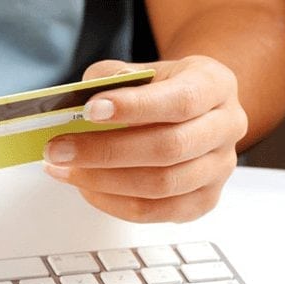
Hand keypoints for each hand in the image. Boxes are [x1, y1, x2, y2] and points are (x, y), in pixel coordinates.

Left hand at [43, 55, 247, 222]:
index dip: (133, 108)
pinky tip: (83, 186)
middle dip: (104, 151)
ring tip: (63, 168)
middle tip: (58, 148)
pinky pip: (152, 212)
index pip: (179, 101)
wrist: (196, 110)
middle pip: (167, 149)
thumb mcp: (144, 70)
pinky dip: (111, 202)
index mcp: (216, 85)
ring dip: (102, 181)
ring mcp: (218, 169)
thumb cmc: (164, 90)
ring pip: (159, 186)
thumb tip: (77, 101)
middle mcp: (226, 128)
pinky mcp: (202, 201)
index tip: (89, 110)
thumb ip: (113, 78)